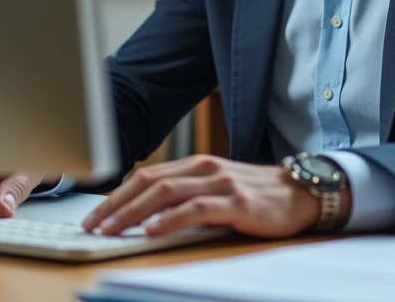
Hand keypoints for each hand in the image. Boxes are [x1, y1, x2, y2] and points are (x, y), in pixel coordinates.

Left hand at [80, 155, 332, 238]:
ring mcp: (221, 183)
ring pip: (166, 193)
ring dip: (133, 213)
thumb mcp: (217, 188)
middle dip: (115, 205)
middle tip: (92, 225)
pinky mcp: (237, 203)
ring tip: (111, 230)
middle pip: (148, 182)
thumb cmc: (257, 195)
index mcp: (196, 164)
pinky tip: (152, 230)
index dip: (116, 194)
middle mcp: (205, 168)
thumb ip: (186, 193)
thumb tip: (144, 212)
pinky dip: (170, 219)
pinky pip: (196, 209)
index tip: (93, 214)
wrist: (303, 193)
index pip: (146, 175)